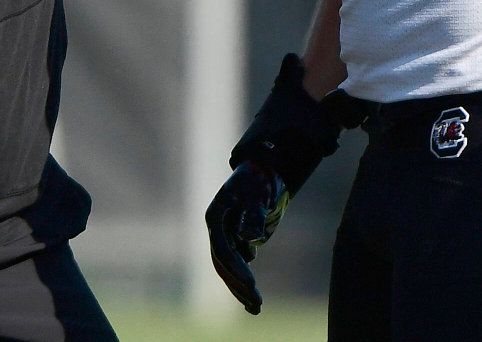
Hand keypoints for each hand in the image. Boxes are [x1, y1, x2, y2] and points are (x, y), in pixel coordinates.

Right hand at [205, 162, 289, 313]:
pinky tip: (253, 301)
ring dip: (240, 289)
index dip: (235, 267)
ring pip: (229, 270)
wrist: (266, 172)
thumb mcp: (258, 192)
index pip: (221, 248)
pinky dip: (244, 283)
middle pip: (222, 264)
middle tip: (257, 302)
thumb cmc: (259, 178)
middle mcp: (217, 230)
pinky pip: (238, 267)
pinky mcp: (237, 242)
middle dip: (238, 285)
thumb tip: (248, 239)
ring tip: (257, 308)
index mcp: (215, 216)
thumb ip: (253, 214)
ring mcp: (227, 237)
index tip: (252, 283)